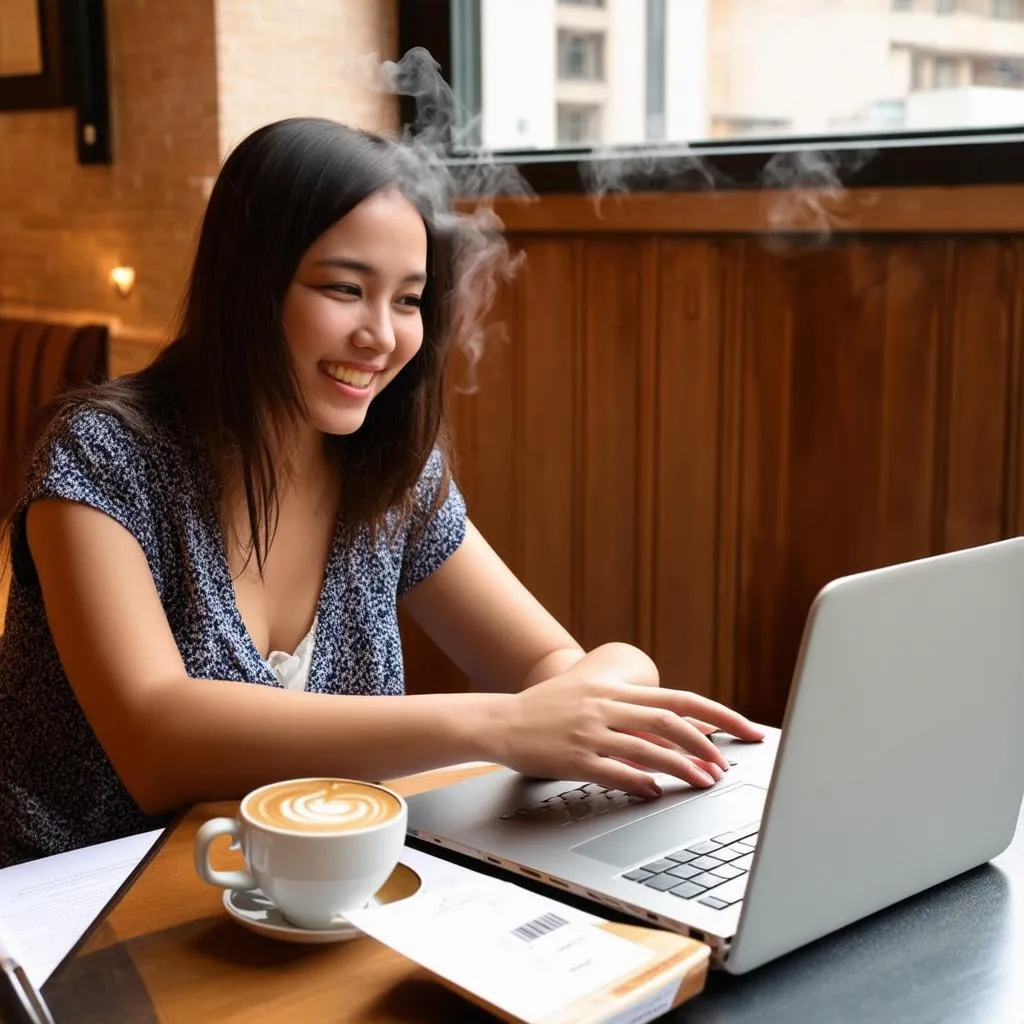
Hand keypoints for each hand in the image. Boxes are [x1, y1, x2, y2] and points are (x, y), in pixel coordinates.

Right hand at [496, 667, 764, 798]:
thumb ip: (629, 707)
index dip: (719, 714)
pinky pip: (613, 772)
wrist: (502, 721)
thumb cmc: (548, 710)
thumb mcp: (590, 693)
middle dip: (706, 744)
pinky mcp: (574, 757)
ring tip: (705, 783)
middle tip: (727, 765)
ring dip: (682, 767)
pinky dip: (639, 783)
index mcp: (615, 689)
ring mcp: (590, 731)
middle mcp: (607, 705)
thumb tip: (676, 728)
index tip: (748, 728)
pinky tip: (655, 793)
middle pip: (670, 721)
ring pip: (648, 748)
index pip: (680, 698)